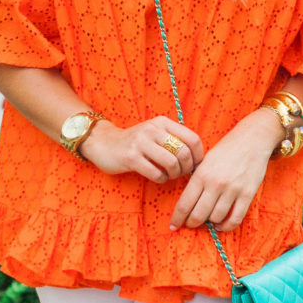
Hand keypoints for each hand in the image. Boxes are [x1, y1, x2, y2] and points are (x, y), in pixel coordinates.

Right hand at [84, 117, 203, 182]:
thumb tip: (198, 159)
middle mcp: (153, 129)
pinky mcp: (131, 157)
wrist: (103, 143)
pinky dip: (161, 179)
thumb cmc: (136, 143)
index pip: (193, 139)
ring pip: (172, 163)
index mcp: (163, 122)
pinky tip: (157, 177)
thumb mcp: (155, 133)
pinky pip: (156, 173)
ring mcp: (141, 143)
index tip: (194, 164)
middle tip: (181, 173)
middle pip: (184, 153)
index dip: (198, 156)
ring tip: (169, 175)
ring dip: (174, 175)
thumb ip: (174, 140)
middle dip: (186, 168)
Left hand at [170, 110, 280, 231]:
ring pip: (216, 218)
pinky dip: (226, 226)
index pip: (184, 203)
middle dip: (192, 223)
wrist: (252, 139)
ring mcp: (232, 189)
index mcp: (201, 174)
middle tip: (191, 224)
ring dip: (210, 223)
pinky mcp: (247, 194)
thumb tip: (187, 203)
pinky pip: (235, 218)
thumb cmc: (226, 149)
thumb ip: (197, 181)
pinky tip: (222, 224)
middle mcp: (215, 183)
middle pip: (198, 215)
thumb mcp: (205, 161)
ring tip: (209, 219)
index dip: (177, 218)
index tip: (173, 226)